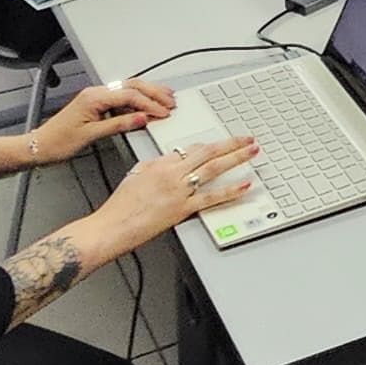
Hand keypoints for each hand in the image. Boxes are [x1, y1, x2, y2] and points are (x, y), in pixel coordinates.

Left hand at [33, 79, 173, 160]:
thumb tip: (142, 118)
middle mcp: (96, 93)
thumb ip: (119, 125)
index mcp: (94, 97)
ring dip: (147, 93)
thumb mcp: (91, 135)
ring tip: (165, 99)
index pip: (129, 96)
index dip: (149, 104)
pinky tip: (146, 106)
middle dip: (153, 93)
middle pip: (131, 86)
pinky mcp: (96, 104)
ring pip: (127, 89)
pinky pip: (121, 97)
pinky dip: (136, 100)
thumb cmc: (59, 142)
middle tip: (170, 102)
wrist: (40, 146)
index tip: (164, 112)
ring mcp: (96, 97)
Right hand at [102, 136, 259, 240]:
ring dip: (236, 158)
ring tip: (251, 151)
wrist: (113, 225)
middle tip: (247, 139)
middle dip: (231, 143)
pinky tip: (244, 185)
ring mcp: (180, 190)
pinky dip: (231, 190)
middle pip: (208, 152)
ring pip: (214, 168)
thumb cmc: (121, 205)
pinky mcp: (183, 209)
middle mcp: (173, 173)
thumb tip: (169, 164)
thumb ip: (155, 166)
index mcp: (161, 163)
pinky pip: (212, 197)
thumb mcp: (136, 175)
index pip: (191, 148)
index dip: (210, 146)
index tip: (221, 144)